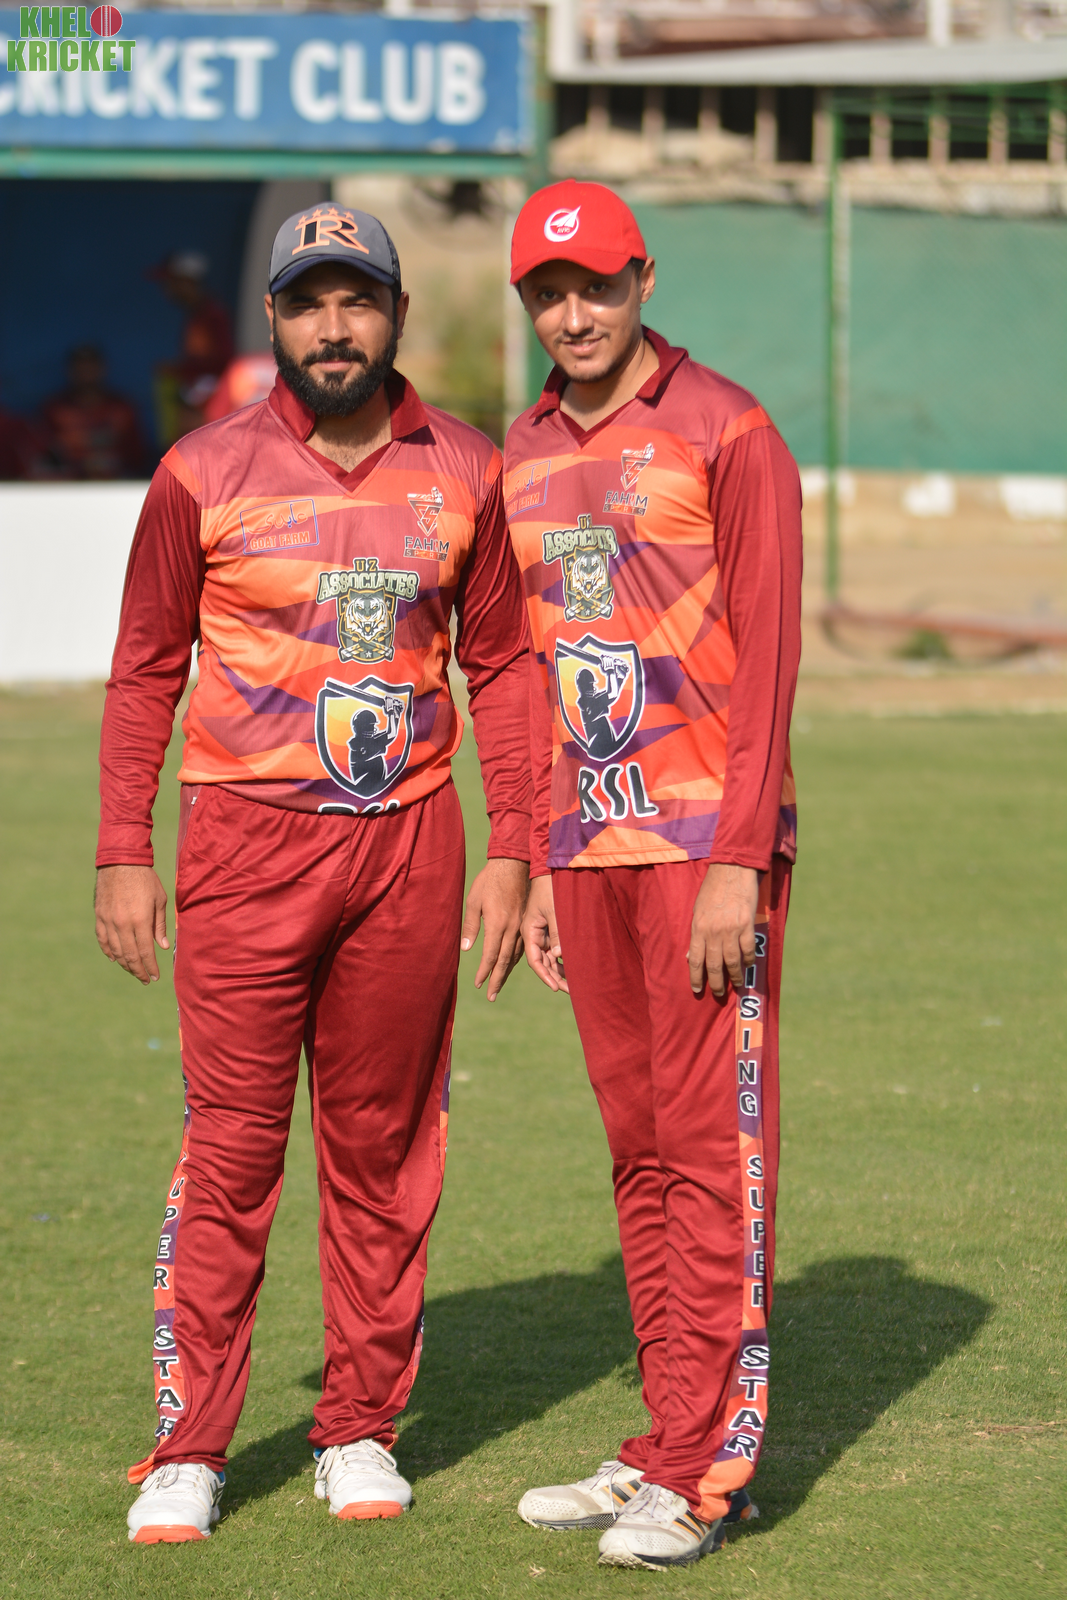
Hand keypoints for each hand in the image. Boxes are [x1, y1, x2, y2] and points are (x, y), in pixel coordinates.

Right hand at [95, 864, 169, 984]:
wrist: (121, 861)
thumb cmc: (145, 879)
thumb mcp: (159, 899)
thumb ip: (159, 925)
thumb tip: (162, 947)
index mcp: (140, 920)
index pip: (145, 952)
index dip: (150, 967)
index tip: (155, 977)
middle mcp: (122, 923)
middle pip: (129, 955)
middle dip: (138, 970)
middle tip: (145, 979)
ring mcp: (108, 920)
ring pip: (115, 950)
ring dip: (124, 964)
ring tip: (133, 970)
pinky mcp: (99, 916)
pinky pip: (102, 939)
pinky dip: (108, 951)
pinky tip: (115, 958)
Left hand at [460, 857, 528, 1001]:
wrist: (513, 864)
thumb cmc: (489, 881)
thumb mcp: (474, 901)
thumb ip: (470, 926)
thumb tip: (465, 949)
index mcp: (498, 924)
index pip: (491, 956)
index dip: (484, 972)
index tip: (477, 984)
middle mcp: (513, 929)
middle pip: (505, 961)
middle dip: (497, 980)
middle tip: (491, 997)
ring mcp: (522, 926)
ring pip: (516, 956)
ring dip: (507, 972)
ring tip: (499, 985)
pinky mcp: (527, 922)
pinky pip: (522, 947)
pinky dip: (515, 959)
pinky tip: (511, 965)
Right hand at [521, 874, 567, 993]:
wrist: (550, 869)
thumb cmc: (550, 887)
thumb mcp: (554, 910)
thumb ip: (557, 933)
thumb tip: (559, 956)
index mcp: (529, 931)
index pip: (535, 960)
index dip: (546, 976)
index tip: (557, 988)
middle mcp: (534, 934)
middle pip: (544, 962)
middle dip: (556, 978)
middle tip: (572, 991)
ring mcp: (543, 932)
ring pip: (551, 957)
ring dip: (561, 970)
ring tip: (575, 984)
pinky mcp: (551, 928)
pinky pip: (556, 948)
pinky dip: (564, 958)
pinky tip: (574, 968)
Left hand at [688, 863, 759, 998]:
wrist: (731, 871)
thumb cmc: (712, 889)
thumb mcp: (697, 911)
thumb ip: (695, 934)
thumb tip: (691, 955)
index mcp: (698, 928)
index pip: (696, 960)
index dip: (696, 977)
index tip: (698, 989)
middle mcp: (713, 932)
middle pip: (714, 965)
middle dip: (716, 982)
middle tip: (719, 993)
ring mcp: (731, 930)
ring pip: (732, 961)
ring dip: (735, 975)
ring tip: (737, 983)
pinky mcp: (747, 925)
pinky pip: (748, 949)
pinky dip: (748, 960)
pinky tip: (748, 965)